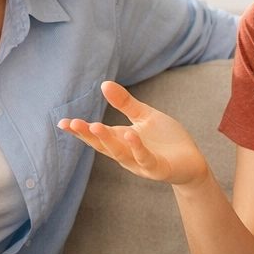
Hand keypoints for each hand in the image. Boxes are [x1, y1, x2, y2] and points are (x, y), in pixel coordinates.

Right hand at [58, 80, 209, 187]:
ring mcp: (140, 163)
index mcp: (121, 140)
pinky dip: (137, 148)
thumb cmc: (165, 139)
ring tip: (95, 126)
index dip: (79, 130)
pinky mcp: (158, 169)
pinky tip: (130, 135)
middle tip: (72, 123)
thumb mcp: (144, 116)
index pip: (96, 135)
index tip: (62, 123)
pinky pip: (145, 158)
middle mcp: (126, 154)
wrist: (191, 161)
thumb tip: (104, 84)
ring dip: (107, 140)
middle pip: (103, 145)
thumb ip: (125, 103)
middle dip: (87, 134)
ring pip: (120, 153)